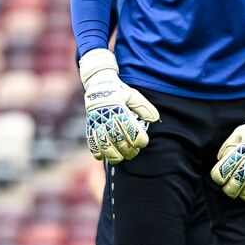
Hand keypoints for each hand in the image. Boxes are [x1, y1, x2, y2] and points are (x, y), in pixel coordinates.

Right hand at [79, 48, 159, 163]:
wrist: (98, 86)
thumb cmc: (120, 92)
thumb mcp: (133, 95)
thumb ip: (144, 107)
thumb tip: (154, 119)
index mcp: (119, 109)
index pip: (130, 128)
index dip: (138, 139)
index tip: (142, 143)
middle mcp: (107, 117)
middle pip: (118, 139)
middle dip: (128, 149)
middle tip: (134, 152)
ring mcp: (97, 122)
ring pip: (104, 143)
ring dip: (112, 154)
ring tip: (120, 158)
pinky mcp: (90, 126)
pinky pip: (91, 142)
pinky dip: (96, 151)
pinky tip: (102, 157)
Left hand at [210, 87, 244, 201]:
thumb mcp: (238, 133)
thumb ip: (227, 147)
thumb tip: (220, 159)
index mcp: (239, 151)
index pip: (222, 172)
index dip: (218, 178)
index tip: (220, 178)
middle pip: (235, 184)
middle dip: (229, 190)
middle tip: (229, 189)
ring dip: (244, 194)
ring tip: (242, 193)